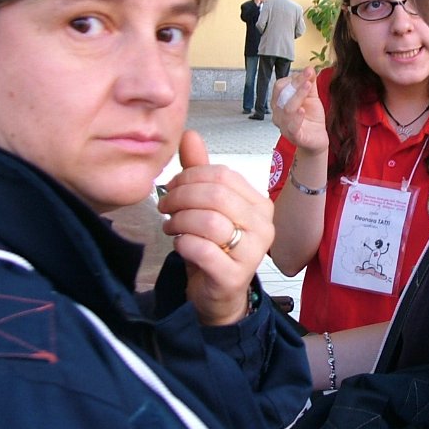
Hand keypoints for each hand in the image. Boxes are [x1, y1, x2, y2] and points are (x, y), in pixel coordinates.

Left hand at [158, 130, 273, 325]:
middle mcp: (264, 226)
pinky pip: (203, 250)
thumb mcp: (204, 206)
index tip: (171, 187)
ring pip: (209, 222)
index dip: (190, 176)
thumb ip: (198, 171)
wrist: (218, 294)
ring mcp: (253, 253)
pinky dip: (183, 243)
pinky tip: (179, 245)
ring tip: (169, 227)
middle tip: (164, 207)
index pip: (223, 175)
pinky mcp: (235, 276)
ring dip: (179, 221)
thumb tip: (190, 134)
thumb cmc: (213, 248)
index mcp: (259, 204)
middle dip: (181, 197)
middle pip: (216, 196)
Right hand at [271, 67, 327, 155]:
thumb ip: (310, 83)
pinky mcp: (294, 137)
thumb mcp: (312, 98)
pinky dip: (296, 117)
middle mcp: (279, 114)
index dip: (293, 78)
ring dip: (298, 95)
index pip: (280, 86)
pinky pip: (292, 126)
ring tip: (308, 86)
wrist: (317, 139)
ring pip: (287, 108)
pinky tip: (302, 110)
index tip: (308, 71)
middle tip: (308, 75)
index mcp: (280, 102)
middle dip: (295, 83)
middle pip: (282, 94)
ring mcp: (285, 126)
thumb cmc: (311, 119)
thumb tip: (310, 69)